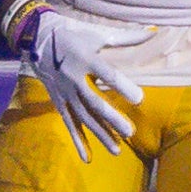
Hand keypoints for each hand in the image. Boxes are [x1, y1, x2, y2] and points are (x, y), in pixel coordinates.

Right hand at [20, 5, 150, 161]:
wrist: (36, 39)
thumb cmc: (74, 36)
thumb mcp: (98, 33)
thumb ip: (126, 37)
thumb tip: (153, 33)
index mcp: (85, 58)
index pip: (107, 74)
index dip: (123, 87)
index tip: (139, 99)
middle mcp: (73, 78)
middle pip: (94, 102)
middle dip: (111, 118)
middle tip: (130, 131)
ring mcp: (64, 92)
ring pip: (83, 117)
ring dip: (99, 134)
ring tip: (117, 150)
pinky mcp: (58, 101)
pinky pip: (68, 123)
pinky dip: (77, 141)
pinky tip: (88, 158)